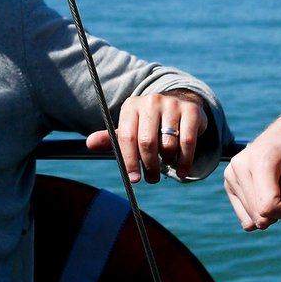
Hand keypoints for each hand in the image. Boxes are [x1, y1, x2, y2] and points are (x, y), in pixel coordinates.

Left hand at [86, 89, 207, 182]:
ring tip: (167, 165)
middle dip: (149, 165)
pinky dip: (185, 161)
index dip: (129, 161)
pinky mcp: (191, 111)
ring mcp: (172, 105)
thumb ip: (112, 139)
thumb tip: (89, 144)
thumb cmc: (148, 123)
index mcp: (131, 106)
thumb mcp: (130, 129)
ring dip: (167, 162)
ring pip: (168, 144)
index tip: (134, 180)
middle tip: (151, 179)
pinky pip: (187, 142)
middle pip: (147, 142)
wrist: (179, 104)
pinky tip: (182, 171)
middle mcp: (151, 102)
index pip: (127, 137)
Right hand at [223, 107, 280, 230]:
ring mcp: (231, 175)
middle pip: (260, 216)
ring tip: (280, 186)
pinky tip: (269, 191)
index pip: (267, 206)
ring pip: (253, 220)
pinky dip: (261, 212)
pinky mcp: (229, 183)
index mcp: (259, 159)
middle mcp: (239, 166)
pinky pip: (246, 219)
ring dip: (273, 212)